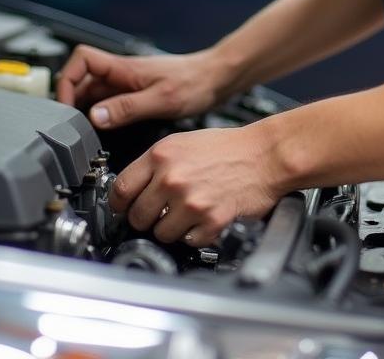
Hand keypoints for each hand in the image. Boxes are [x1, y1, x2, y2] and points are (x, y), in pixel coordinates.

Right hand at [55, 44, 226, 128]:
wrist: (217, 79)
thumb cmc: (195, 82)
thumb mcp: (161, 99)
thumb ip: (127, 108)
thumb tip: (96, 117)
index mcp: (124, 68)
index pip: (81, 59)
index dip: (67, 80)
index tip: (66, 106)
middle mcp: (122, 73)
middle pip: (82, 79)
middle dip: (71, 100)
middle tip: (72, 126)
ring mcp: (128, 83)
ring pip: (94, 92)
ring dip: (85, 109)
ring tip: (85, 133)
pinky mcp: (136, 94)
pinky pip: (109, 102)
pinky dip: (102, 115)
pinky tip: (106, 131)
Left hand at [108, 124, 281, 245]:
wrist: (264, 155)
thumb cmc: (228, 148)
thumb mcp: (183, 142)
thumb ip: (155, 164)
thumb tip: (132, 188)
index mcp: (161, 155)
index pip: (121, 189)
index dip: (118, 204)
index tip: (122, 208)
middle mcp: (172, 177)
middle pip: (137, 216)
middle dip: (145, 219)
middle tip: (158, 212)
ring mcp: (190, 200)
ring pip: (161, 233)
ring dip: (172, 229)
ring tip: (186, 214)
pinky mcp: (210, 220)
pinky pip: (188, 241)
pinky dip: (195, 235)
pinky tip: (204, 218)